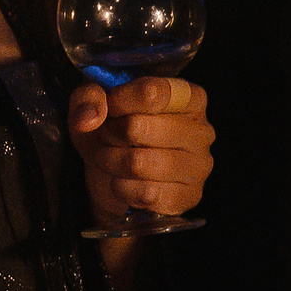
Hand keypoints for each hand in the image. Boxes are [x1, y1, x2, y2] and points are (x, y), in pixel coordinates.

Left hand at [71, 77, 213, 226]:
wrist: (114, 178)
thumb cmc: (113, 132)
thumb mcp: (96, 105)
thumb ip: (89, 97)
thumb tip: (88, 118)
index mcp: (189, 97)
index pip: (152, 93)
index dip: (119, 101)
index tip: (109, 108)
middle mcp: (202, 130)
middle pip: (137, 127)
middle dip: (110, 134)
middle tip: (107, 136)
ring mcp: (199, 166)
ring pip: (137, 163)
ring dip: (111, 161)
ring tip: (110, 158)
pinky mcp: (190, 197)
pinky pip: (145, 194)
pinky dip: (122, 188)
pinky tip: (123, 182)